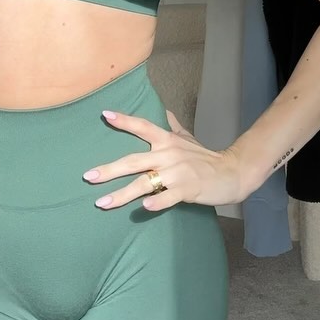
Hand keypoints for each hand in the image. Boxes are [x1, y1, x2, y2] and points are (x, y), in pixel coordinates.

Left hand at [83, 108, 245, 210]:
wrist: (231, 173)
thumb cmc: (205, 157)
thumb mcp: (188, 138)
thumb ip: (172, 126)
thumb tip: (163, 111)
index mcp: (167, 140)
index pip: (142, 126)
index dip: (124, 121)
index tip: (105, 115)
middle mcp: (168, 154)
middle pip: (133, 160)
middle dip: (109, 169)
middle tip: (88, 177)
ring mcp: (177, 173)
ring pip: (144, 183)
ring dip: (122, 194)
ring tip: (102, 203)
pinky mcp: (187, 190)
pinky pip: (168, 197)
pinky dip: (157, 201)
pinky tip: (144, 208)